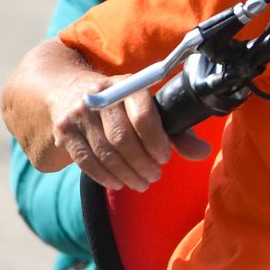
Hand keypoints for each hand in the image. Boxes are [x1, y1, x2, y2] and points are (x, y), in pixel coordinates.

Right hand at [48, 73, 175, 190]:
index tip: (165, 158)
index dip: (156, 141)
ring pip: (104, 152)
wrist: (71, 90)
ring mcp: (79, 114)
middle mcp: (101, 97)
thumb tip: (204, 152)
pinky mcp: (64, 131)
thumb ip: (177, 131)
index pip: (143, 116)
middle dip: (142, 163)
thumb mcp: (150, 108)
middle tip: (154, 176)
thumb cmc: (123, 105)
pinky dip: (104, 176)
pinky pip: (85, 160)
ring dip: (126, 173)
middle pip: (122, 138)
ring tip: (141, 183)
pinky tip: (117, 183)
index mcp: (129, 86)